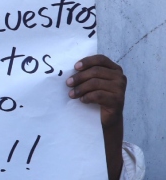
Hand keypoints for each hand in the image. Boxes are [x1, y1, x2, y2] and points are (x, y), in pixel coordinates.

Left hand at [67, 54, 125, 179]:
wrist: (103, 121)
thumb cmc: (92, 99)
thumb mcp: (88, 84)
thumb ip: (83, 75)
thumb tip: (60, 68)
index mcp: (113, 69)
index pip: (100, 59)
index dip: (87, 61)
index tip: (74, 67)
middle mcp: (119, 77)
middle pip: (96, 71)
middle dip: (79, 77)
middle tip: (67, 85)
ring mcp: (120, 89)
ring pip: (96, 83)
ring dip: (81, 88)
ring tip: (71, 95)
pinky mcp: (118, 101)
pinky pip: (99, 95)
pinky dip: (87, 97)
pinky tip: (81, 101)